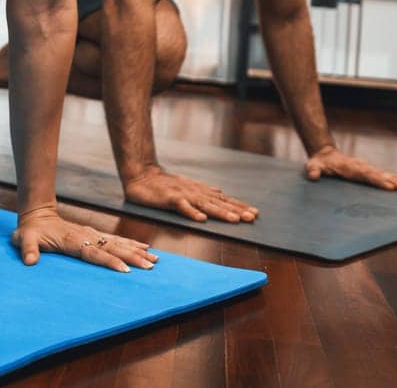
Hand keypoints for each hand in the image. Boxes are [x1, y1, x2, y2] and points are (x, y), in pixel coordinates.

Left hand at [11, 206, 158, 272]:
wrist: (37, 215)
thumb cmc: (30, 231)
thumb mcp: (24, 239)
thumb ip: (27, 249)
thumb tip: (29, 261)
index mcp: (72, 241)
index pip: (94, 253)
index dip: (109, 261)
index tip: (125, 270)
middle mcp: (86, 236)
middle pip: (113, 248)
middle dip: (132, 257)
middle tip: (150, 267)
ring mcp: (92, 234)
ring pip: (118, 243)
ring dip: (137, 251)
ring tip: (155, 259)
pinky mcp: (95, 235)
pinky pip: (117, 240)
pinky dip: (132, 244)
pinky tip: (145, 248)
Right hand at [123, 166, 259, 222]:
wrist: (142, 176)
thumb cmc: (164, 184)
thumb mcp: (187, 187)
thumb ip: (203, 191)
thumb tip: (220, 192)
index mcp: (200, 191)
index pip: (223, 200)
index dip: (239, 206)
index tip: (254, 213)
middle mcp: (195, 192)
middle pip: (219, 203)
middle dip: (237, 210)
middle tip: (252, 217)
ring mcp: (183, 195)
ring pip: (205, 205)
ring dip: (220, 212)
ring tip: (235, 220)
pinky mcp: (169, 199)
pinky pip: (182, 207)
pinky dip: (192, 212)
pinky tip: (201, 219)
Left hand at [305, 145, 396, 190]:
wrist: (324, 153)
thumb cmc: (318, 163)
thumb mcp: (312, 166)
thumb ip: (313, 170)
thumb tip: (313, 175)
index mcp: (349, 168)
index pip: (365, 174)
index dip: (376, 180)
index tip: (388, 185)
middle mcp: (359, 166)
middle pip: (376, 174)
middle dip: (389, 181)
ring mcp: (364, 167)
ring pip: (381, 173)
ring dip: (393, 179)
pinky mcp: (367, 170)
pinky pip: (381, 174)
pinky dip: (392, 177)